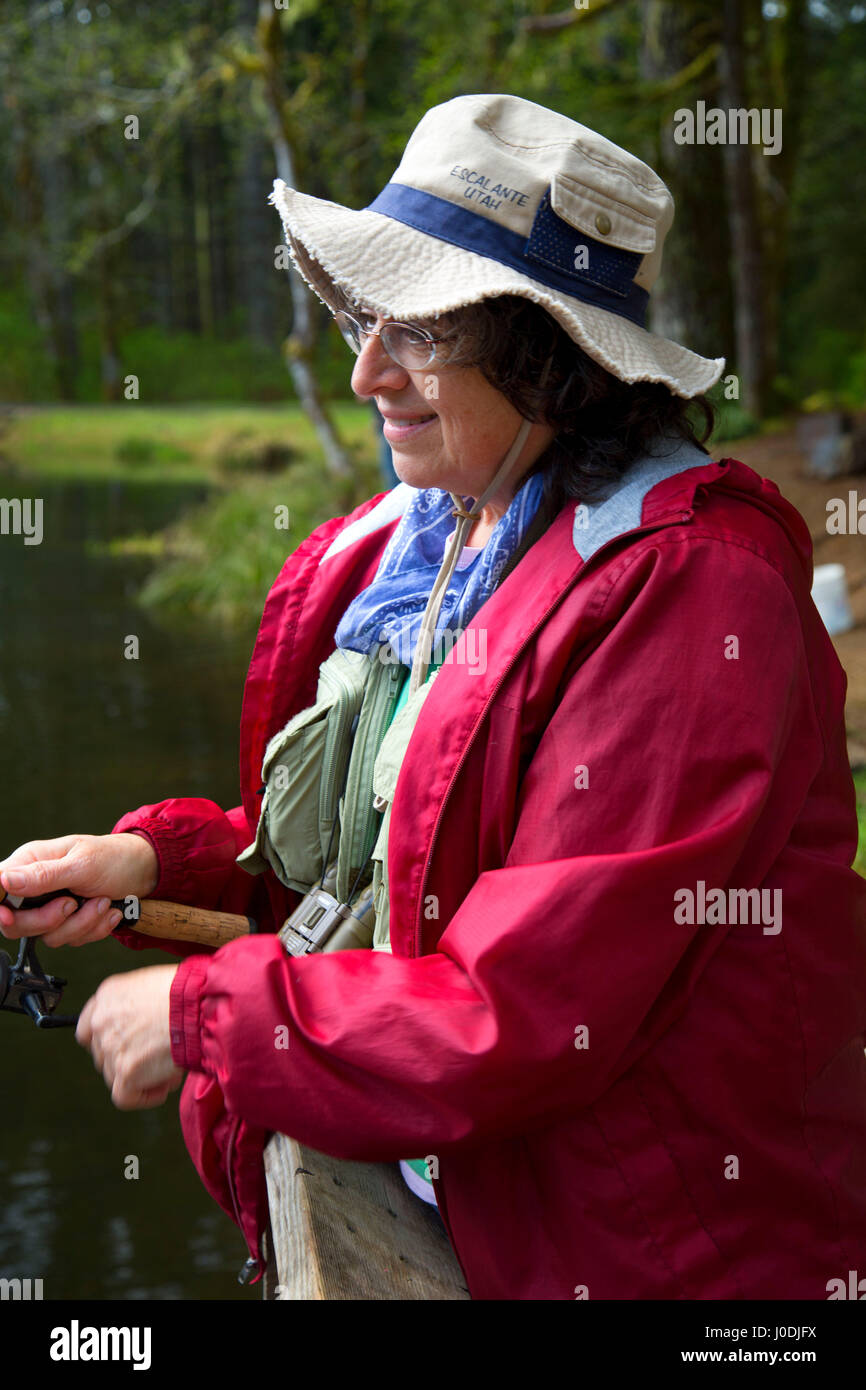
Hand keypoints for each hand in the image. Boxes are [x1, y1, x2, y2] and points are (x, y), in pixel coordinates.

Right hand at [0, 833, 158, 946]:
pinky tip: (109, 911)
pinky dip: (94, 929)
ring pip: (48, 937)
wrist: (145, 872)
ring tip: (102, 901)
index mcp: (30, 864)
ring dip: (81, 923)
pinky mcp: (70, 924)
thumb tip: (4, 880)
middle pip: (15, 924)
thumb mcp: (81, 864)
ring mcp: (52, 908)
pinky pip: (72, 940)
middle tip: (73, 904)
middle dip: (48, 921)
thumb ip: (43, 875)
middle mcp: (35, 888)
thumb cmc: (114, 858)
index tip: (9, 917)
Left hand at [76, 964, 182, 1108]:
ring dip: (141, 1075)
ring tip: (171, 1066)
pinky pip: (125, 1097)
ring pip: (115, 1075)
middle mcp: (102, 1020)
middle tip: (157, 1056)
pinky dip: (144, 1096)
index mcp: (108, 994)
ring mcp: (111, 1047)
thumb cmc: (189, 991)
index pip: (88, 1026)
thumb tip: (143, 1028)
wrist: (200, 1006)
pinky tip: (164, 1086)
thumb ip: (137, 1005)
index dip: (105, 1039)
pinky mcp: (125, 1071)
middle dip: (128, 1058)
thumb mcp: (153, 983)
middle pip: (103, 1054)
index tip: (122, 1046)